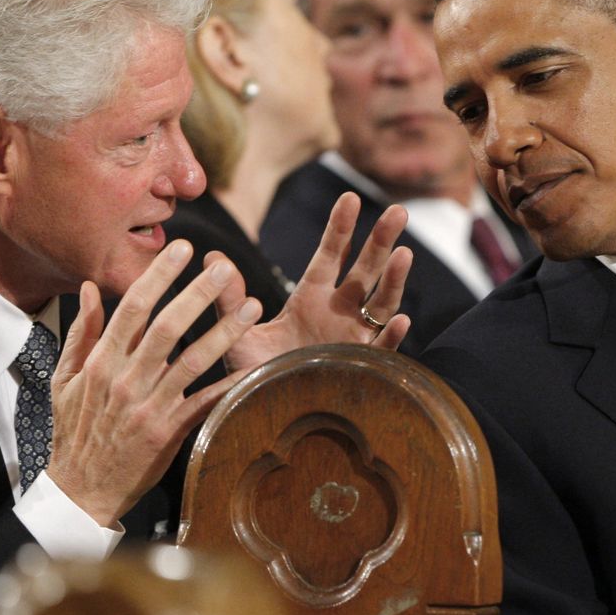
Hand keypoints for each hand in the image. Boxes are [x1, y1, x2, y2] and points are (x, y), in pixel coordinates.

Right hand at [46, 241, 261, 526]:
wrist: (80, 491)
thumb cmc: (74, 431)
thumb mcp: (65, 379)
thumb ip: (81, 332)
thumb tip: (87, 288)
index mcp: (101, 362)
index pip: (132, 307)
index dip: (159, 275)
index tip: (183, 248)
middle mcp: (126, 379)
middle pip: (167, 326)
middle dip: (198, 293)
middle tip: (226, 267)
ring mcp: (149, 406)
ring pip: (193, 360)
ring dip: (225, 331)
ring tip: (253, 307)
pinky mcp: (168, 433)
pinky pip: (206, 403)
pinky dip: (230, 384)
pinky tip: (255, 367)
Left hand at [220, 192, 412, 372]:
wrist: (264, 417)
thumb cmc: (254, 374)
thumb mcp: (240, 332)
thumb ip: (230, 297)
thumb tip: (211, 258)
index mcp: (312, 297)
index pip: (330, 255)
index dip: (341, 228)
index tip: (351, 198)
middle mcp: (338, 312)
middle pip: (365, 270)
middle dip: (381, 241)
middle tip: (398, 212)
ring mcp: (353, 339)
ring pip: (381, 303)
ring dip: (393, 280)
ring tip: (404, 253)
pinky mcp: (359, 368)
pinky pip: (381, 351)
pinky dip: (391, 337)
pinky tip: (400, 321)